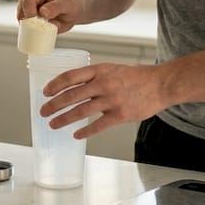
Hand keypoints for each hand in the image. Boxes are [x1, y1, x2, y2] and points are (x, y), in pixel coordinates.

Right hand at [16, 0, 85, 31]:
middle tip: (47, 26)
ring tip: (49, 25)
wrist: (75, 8)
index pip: (27, 2)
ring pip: (22, 21)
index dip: (31, 15)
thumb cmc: (71, 2)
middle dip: (32, 23)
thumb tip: (42, 12)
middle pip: (21, 12)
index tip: (41, 23)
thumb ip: (55, 7)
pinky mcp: (28, 17)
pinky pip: (26, 27)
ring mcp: (26, 7)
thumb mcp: (67, 3)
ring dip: (34, 27)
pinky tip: (45, 28)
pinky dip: (34, 31)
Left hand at [38, 62, 165, 139]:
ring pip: (81, 111)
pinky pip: (98, 125)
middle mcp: (104, 84)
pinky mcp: (120, 115)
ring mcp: (112, 100)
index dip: (55, 85)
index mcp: (101, 70)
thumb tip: (76, 87)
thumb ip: (96, 77)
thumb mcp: (114, 69)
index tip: (45, 92)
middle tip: (43, 111)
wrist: (161, 84)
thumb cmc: (138, 77)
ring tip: (53, 124)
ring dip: (64, 119)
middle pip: (71, 95)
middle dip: (54, 105)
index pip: (71, 76)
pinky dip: (84, 131)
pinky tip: (76, 134)